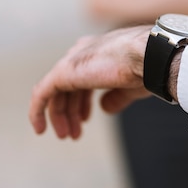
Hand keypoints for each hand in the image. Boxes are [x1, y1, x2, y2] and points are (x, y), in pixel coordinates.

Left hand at [29, 26, 150, 139]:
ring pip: (55, 92)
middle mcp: (82, 52)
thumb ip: (115, 97)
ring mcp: (72, 61)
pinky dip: (38, 112)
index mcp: (98, 52)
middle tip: (73, 133)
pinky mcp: (63, 72)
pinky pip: (42, 94)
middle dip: (70, 111)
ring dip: (59, 115)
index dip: (82, 101)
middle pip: (67, 86)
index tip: (86, 119)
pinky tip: (40, 129)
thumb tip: (105, 109)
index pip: (82, 77)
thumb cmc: (147, 68)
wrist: (149, 56)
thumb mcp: (130, 87)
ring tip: (66, 135)